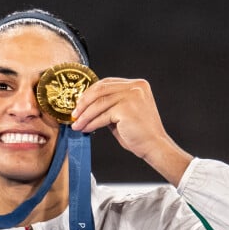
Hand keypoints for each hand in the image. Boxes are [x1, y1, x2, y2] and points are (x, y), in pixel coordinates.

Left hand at [71, 77, 192, 186]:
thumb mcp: (123, 114)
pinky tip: (86, 128)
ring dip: (85, 115)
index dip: (90, 92)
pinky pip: (103, 115)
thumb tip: (86, 106)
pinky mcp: (127, 108)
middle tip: (74, 114)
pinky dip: (91, 123)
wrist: (154, 146)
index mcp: (137, 85)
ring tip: (77, 124)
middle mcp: (136, 87)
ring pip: (99, 103)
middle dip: (84, 102)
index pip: (107, 83)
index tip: (79, 103)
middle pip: (101, 90)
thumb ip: (110, 106)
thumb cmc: (139, 134)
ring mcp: (132, 96)